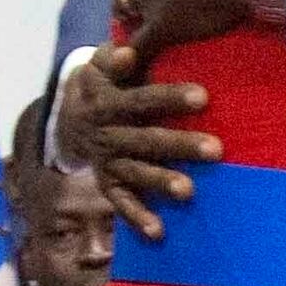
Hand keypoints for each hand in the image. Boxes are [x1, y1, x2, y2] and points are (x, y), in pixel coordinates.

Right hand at [52, 43, 219, 237]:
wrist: (68, 118)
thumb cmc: (102, 85)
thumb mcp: (100, 67)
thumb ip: (114, 59)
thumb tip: (127, 52)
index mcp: (108, 103)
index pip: (142, 99)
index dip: (170, 98)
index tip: (204, 97)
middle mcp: (108, 135)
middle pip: (146, 140)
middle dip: (181, 145)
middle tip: (217, 150)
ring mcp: (108, 162)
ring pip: (137, 173)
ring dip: (162, 182)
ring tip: (189, 191)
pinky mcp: (107, 184)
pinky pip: (121, 204)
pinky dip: (138, 219)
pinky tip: (159, 233)